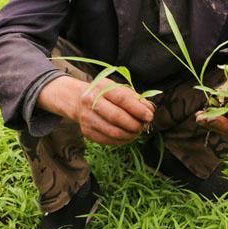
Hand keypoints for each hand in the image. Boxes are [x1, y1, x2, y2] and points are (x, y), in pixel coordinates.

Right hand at [39, 75, 154, 144]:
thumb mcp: (117, 88)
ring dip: (130, 134)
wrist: (77, 100)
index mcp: (101, 88)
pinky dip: (122, 140)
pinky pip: (109, 140)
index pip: (122, 99)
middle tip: (144, 126)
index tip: (149, 115)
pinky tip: (128, 136)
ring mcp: (88, 119)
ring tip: (138, 131)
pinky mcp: (87, 132)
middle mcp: (91, 102)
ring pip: (113, 132)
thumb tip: (150, 110)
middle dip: (135, 124)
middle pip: (117, 117)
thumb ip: (134, 98)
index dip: (138, 109)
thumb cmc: (103, 93)